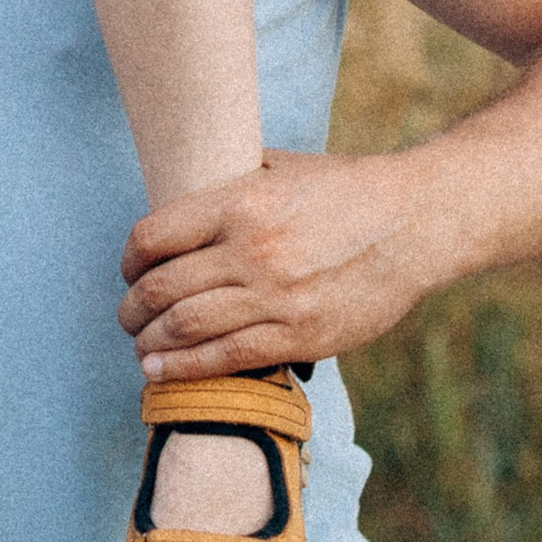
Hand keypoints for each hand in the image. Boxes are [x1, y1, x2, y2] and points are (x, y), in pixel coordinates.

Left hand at [119, 150, 436, 381]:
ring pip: (186, 327)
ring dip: (149, 343)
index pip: (153, 236)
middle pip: (162, 288)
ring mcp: (276, 296)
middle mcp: (252, 250)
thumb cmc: (345, 190)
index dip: (128, 260)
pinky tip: (161, 374)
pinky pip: (227, 359)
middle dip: (131, 308)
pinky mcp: (300, 335)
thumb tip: (182, 192)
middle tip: (127, 316)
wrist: (414, 224)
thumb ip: (231, 179)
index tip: (128, 271)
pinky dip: (185, 370)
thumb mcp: (281, 168)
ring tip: (140, 348)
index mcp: (240, 202)